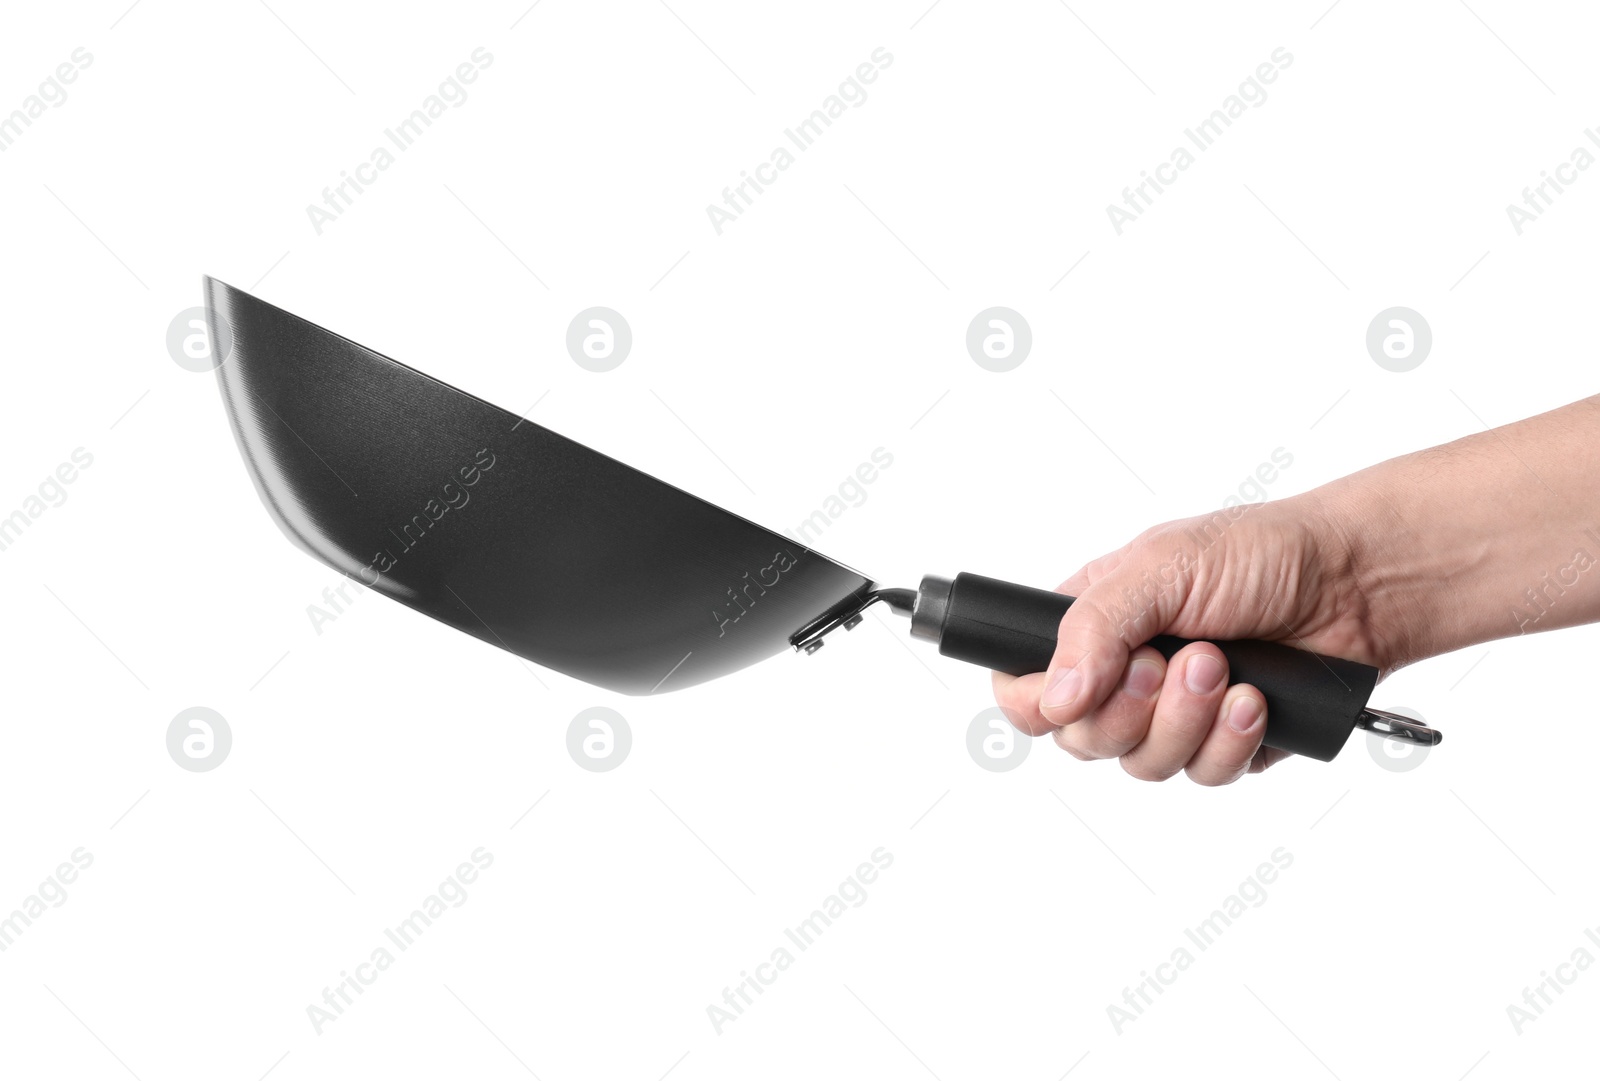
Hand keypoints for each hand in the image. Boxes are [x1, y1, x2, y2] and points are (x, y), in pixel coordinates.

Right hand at [992, 494, 1394, 784]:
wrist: (1357, 583)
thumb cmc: (1260, 553)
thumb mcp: (1161, 567)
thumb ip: (1094, 628)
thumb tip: (1055, 697)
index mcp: (1093, 624)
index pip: (1024, 685)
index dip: (1036, 702)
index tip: (1073, 694)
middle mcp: (1124, 675)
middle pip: (1080, 738)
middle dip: (1128, 709)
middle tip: (1171, 662)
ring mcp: (1173, 715)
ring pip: (1141, 764)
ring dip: (1184, 721)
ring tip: (1226, 669)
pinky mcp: (1223, 745)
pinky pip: (1202, 775)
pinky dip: (1229, 740)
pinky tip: (1255, 699)